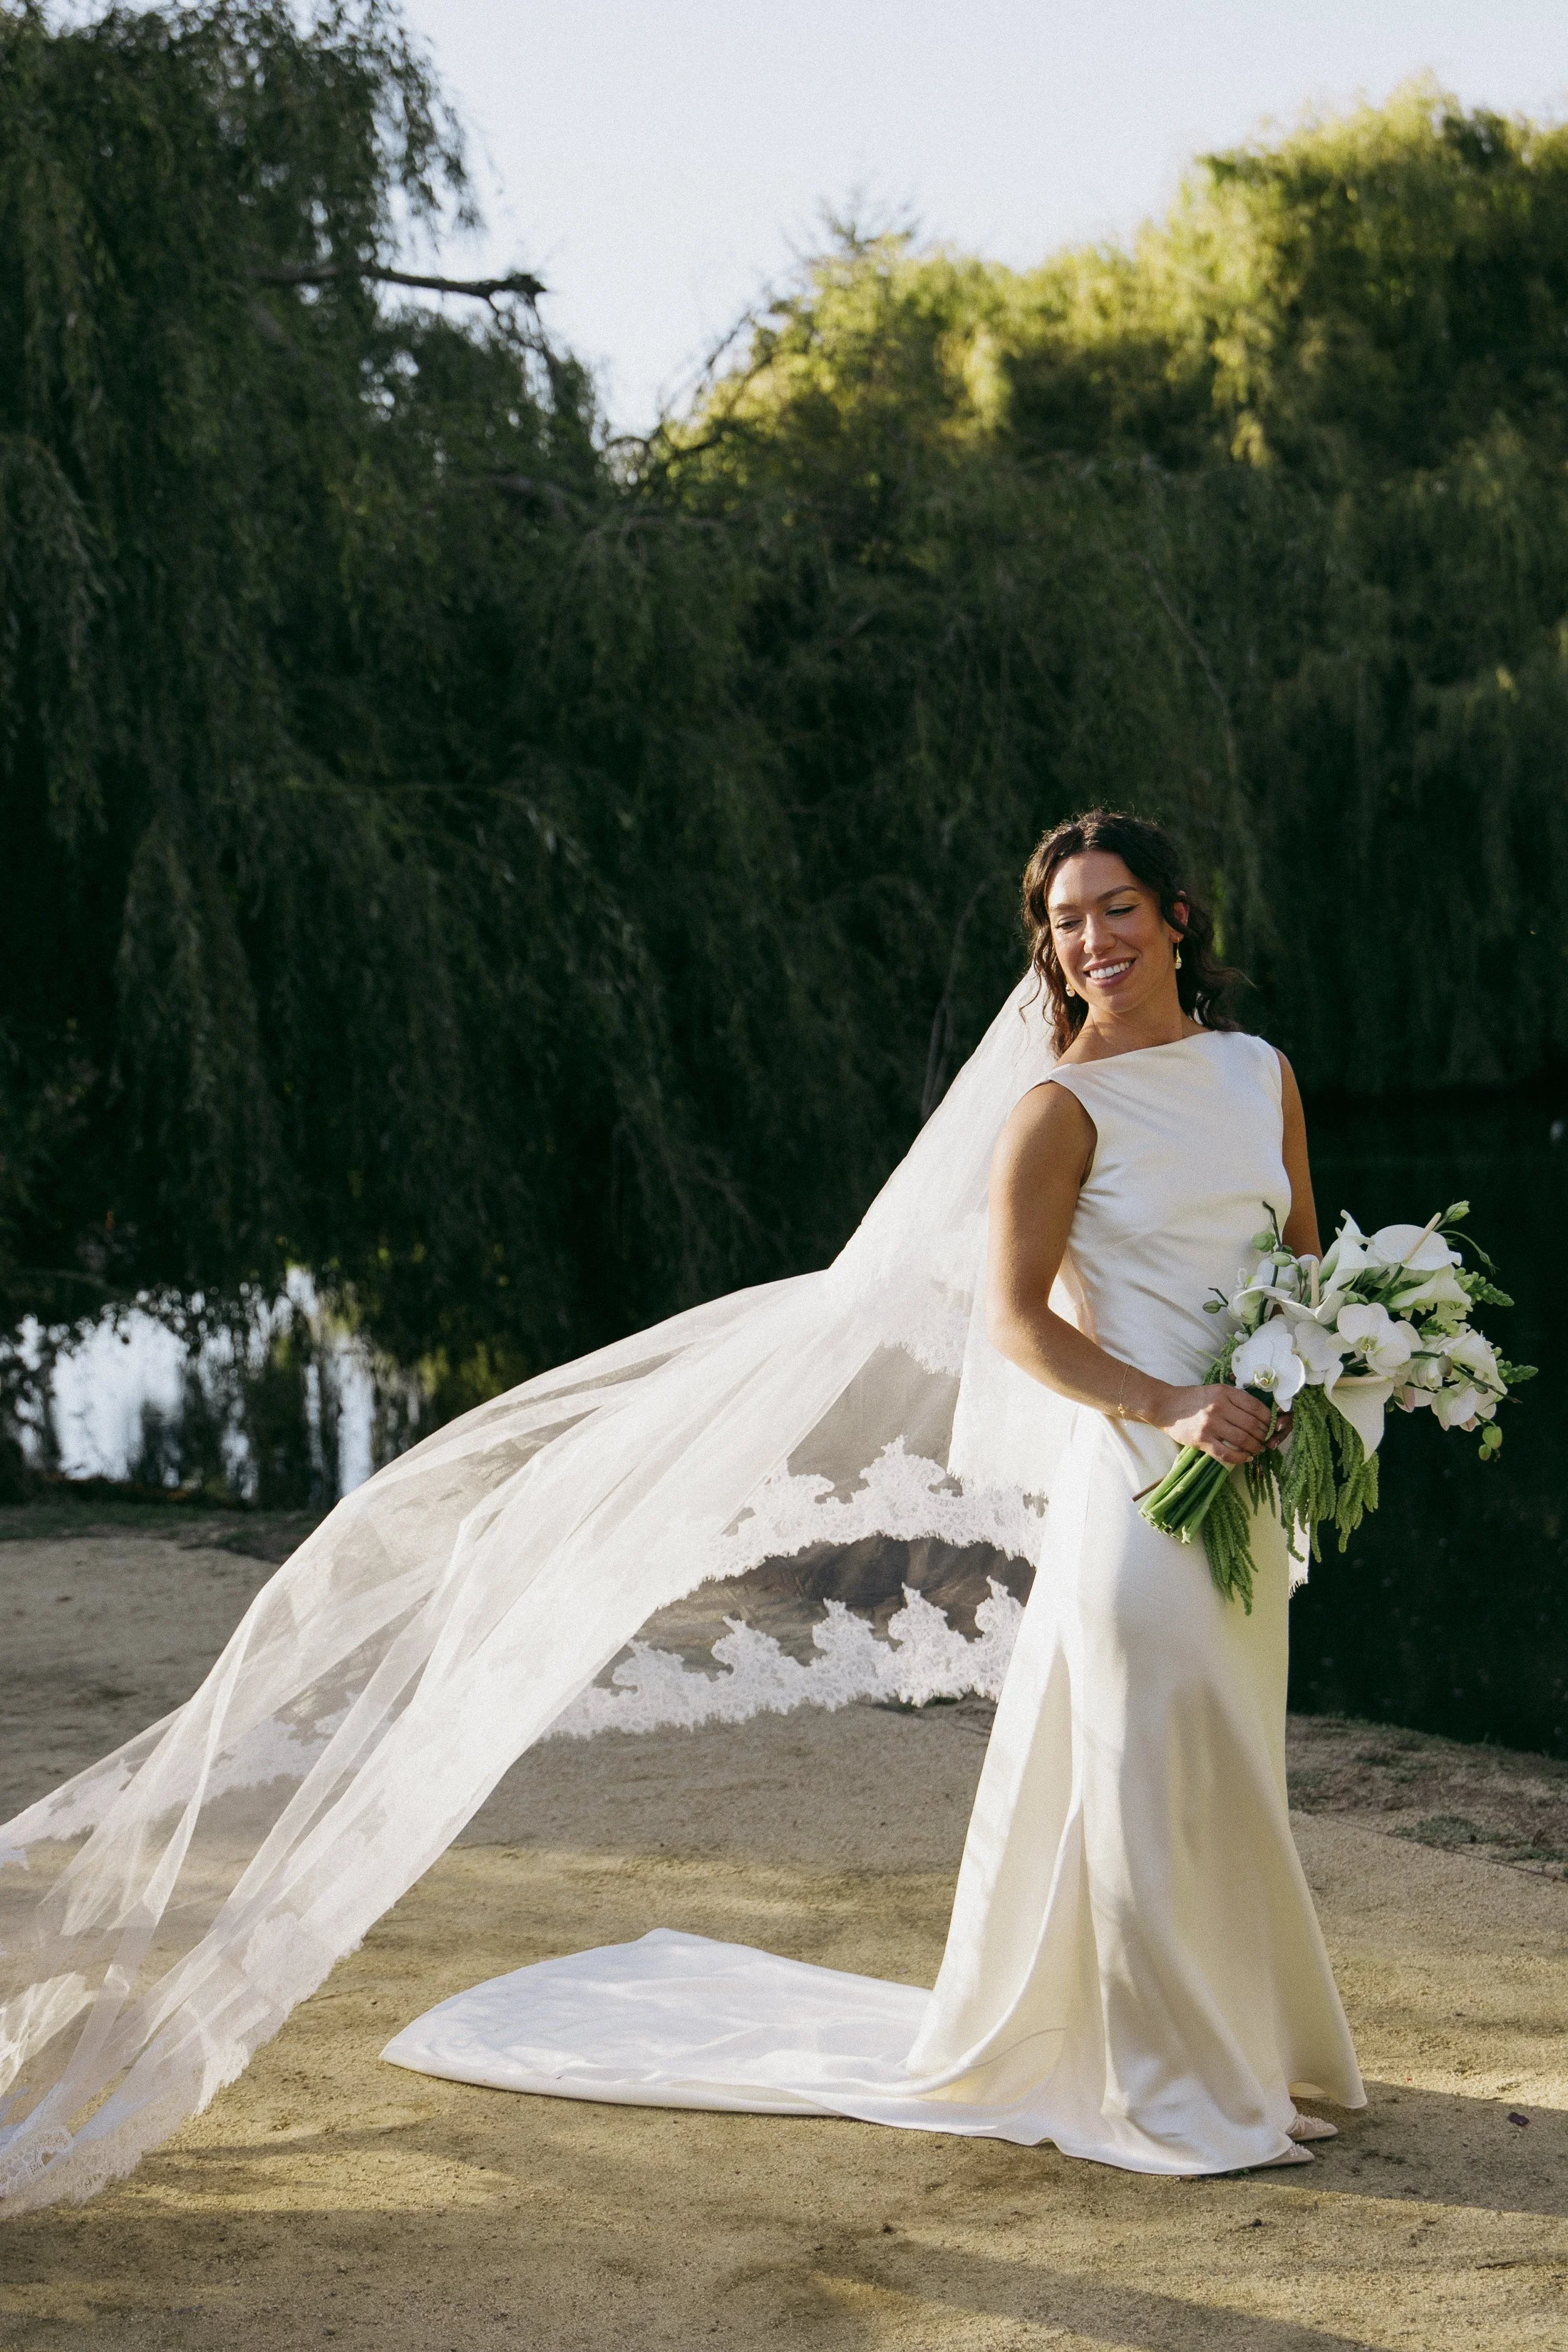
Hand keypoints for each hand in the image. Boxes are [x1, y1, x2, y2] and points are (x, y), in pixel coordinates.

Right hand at [1154, 1382, 1276, 1466]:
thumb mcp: (1215, 1390)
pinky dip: (1240, 1458)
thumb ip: (1234, 1399)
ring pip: (1243, 1440)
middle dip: (1263, 1435)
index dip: (1268, 1419)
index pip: (1256, 1407)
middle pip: (1252, 1425)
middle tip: (1265, 1440)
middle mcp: (1219, 1407)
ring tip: (1258, 1450)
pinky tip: (1245, 1458)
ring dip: (1255, 1448)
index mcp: (1225, 1393)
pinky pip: (1226, 1453)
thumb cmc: (1192, 1398)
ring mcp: (1210, 1424)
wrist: (1165, 1406)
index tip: (1270, 1426)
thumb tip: (1258, 1414)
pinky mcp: (1202, 1440)